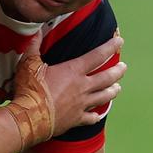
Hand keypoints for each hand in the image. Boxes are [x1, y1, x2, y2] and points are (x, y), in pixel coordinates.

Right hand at [6, 33, 126, 146]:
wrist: (30, 118)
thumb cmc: (30, 89)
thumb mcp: (29, 64)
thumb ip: (33, 47)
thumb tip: (34, 32)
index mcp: (73, 71)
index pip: (97, 56)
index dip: (110, 47)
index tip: (120, 41)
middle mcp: (82, 87)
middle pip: (106, 78)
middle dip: (117, 71)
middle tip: (124, 67)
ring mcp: (81, 104)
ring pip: (104, 97)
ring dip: (112, 92)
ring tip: (118, 88)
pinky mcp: (76, 119)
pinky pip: (91, 118)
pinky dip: (95, 116)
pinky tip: (97, 116)